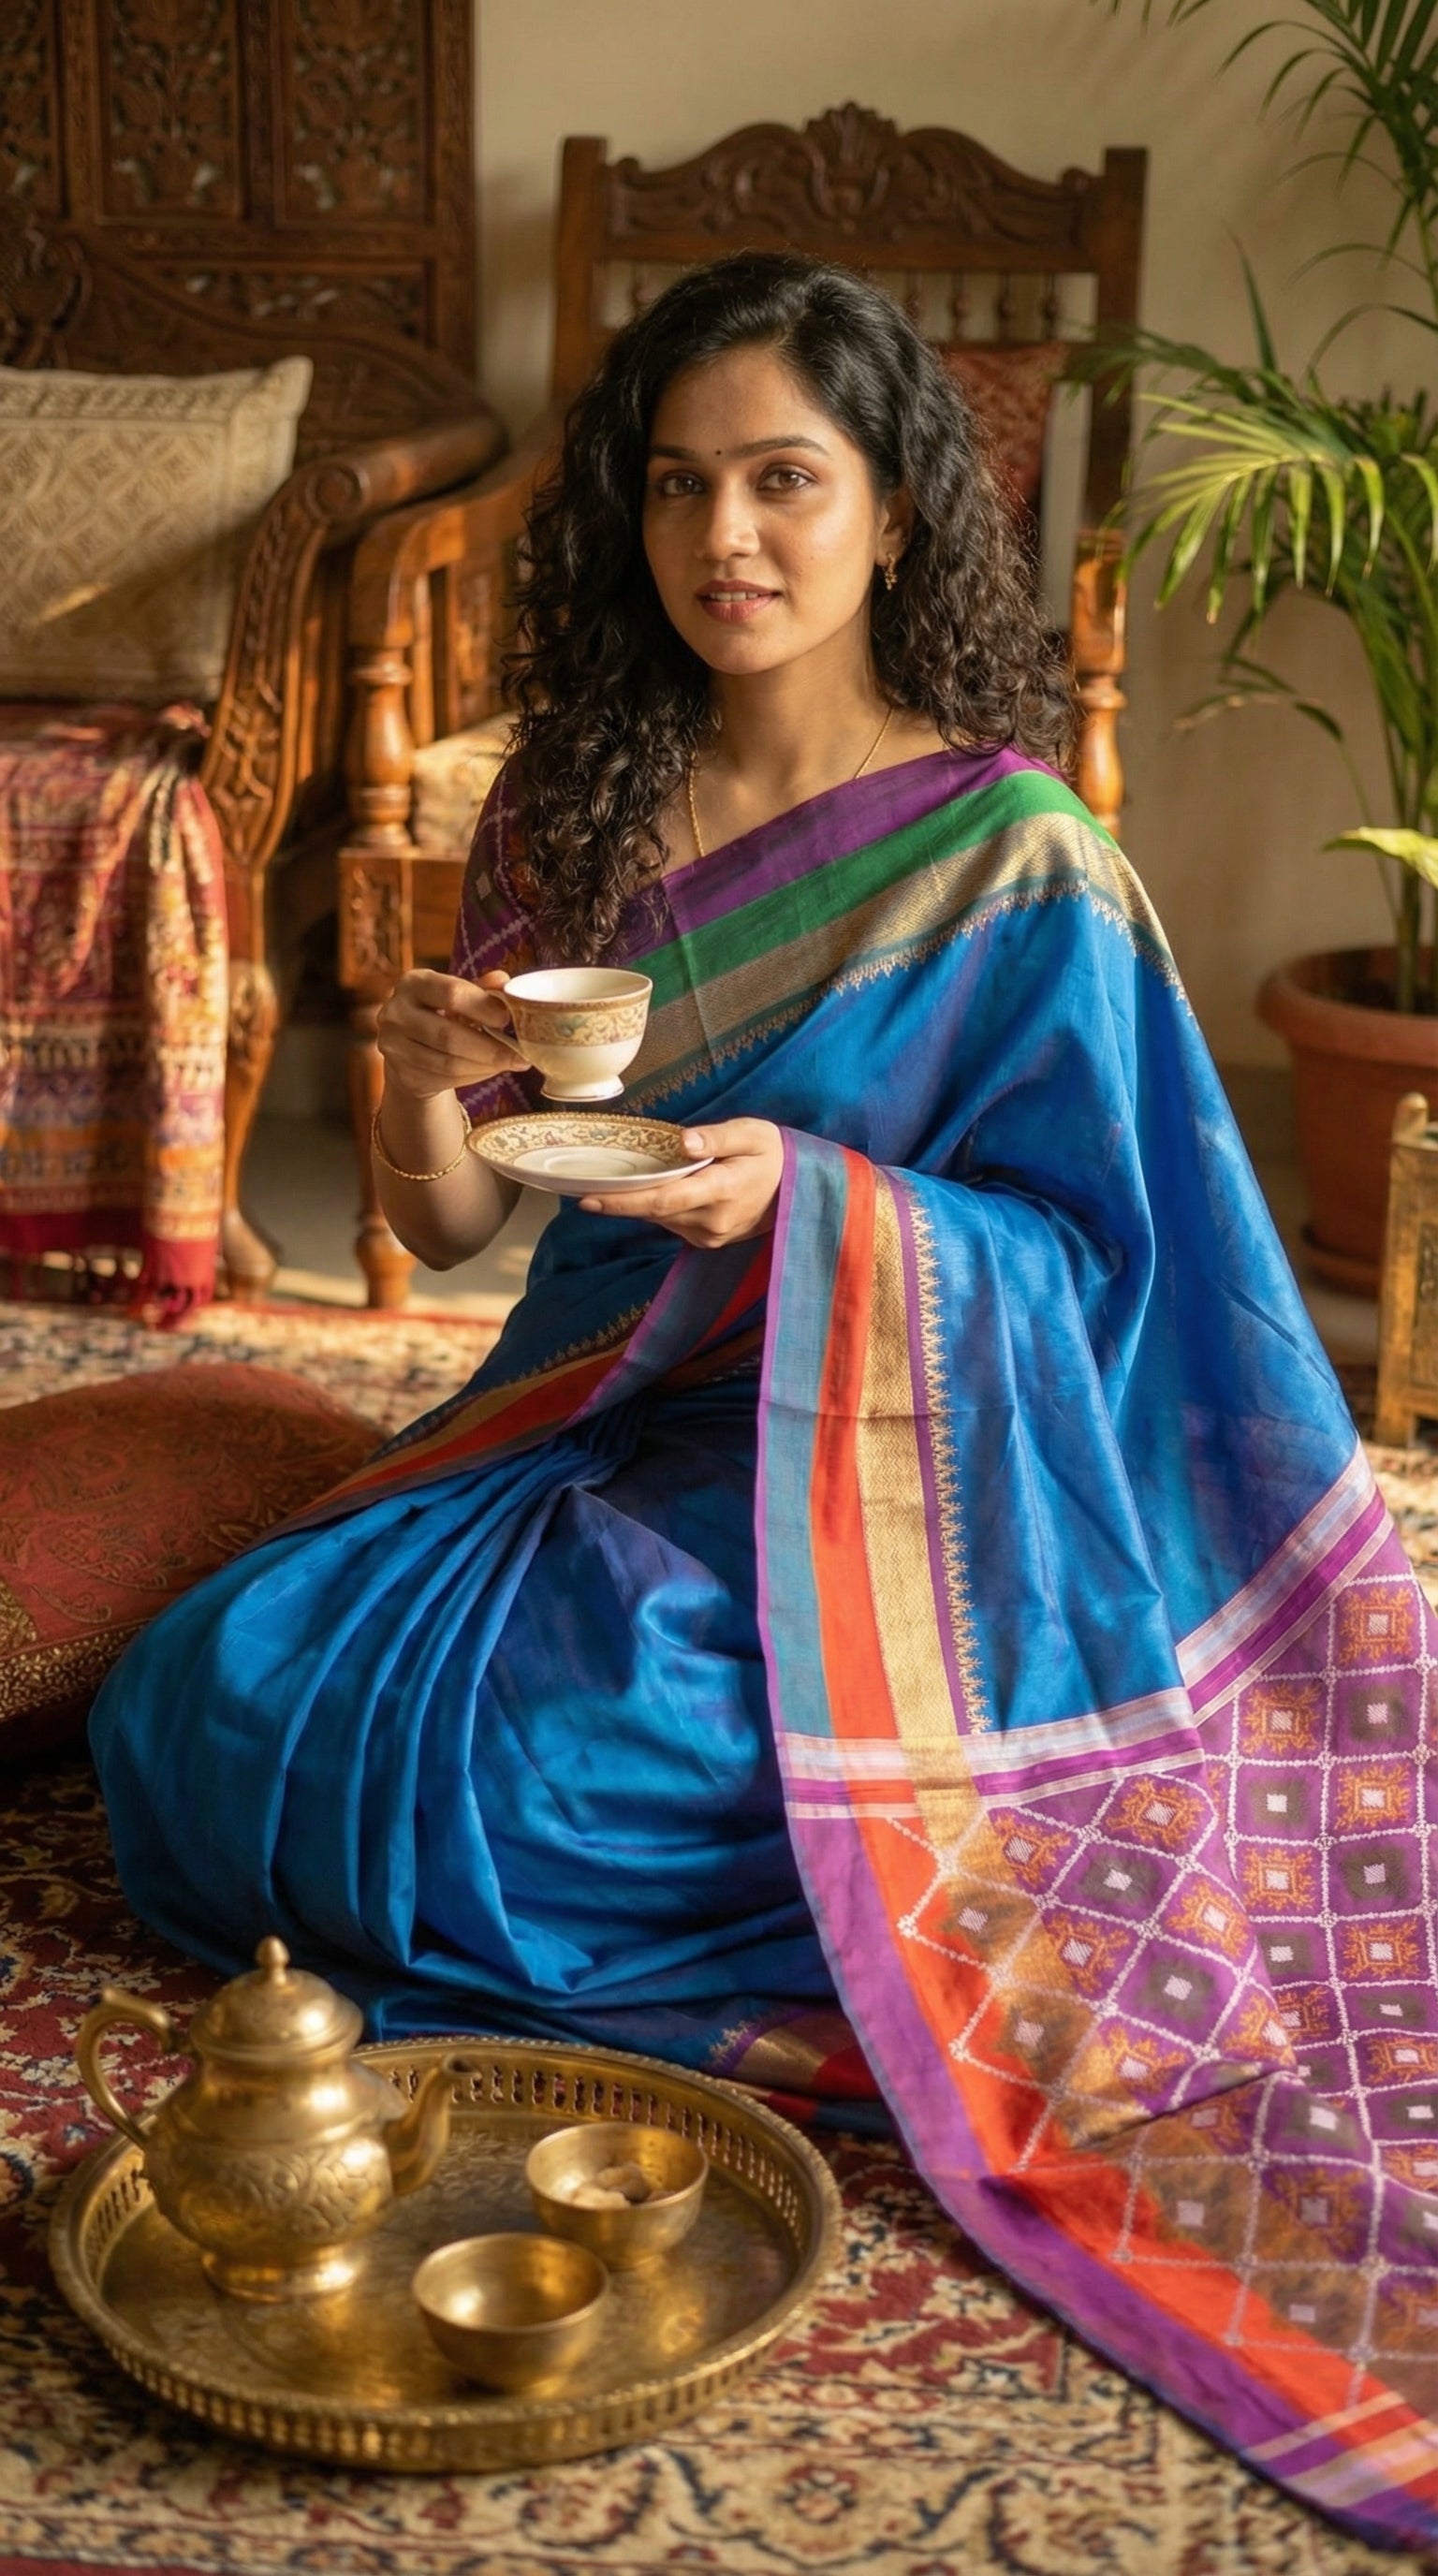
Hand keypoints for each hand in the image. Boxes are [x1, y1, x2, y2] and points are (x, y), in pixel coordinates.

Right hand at [376, 969, 522, 1102]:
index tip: (507, 1019)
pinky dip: (474, 1077)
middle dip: (490, 1048)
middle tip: (520, 1055)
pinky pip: (445, 1080)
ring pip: (448, 1064)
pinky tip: (489, 1070)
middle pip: (448, 1036)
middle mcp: (396, 1013)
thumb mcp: (456, 993)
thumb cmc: (439, 1011)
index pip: (451, 994)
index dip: (482, 1007)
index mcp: (414, 983)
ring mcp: (395, 1047)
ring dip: (485, 1066)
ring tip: (510, 1063)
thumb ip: (479, 988)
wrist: (407, 1044)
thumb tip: (504, 981)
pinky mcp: (403, 1075)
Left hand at [580, 1118, 783, 1246]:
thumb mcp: (752, 1133)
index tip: (588, 1200)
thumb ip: (717, 1137)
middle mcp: (713, 1220)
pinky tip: (643, 1191)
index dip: (623, 1202)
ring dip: (635, 1204)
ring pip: (661, 1219)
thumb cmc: (774, 1153)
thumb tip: (683, 1141)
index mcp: (722, 1190)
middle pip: (654, 1212)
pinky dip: (655, 1208)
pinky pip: (672, 1223)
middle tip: (579, 1188)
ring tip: (606, 1186)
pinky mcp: (710, 1240)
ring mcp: (712, 1235)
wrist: (801, 1190)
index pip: (663, 1200)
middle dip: (617, 1202)